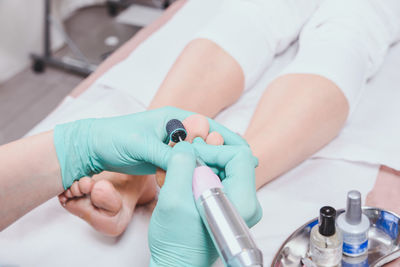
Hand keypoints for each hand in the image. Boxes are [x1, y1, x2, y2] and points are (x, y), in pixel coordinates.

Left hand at [53, 106, 246, 188]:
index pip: (209, 128)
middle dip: (225, 154)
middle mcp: (177, 130)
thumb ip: (168, 154)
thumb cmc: (115, 138)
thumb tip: (192, 165)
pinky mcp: (166, 158)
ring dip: (212, 165)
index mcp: (175, 119)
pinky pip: (187, 165)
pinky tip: (205, 181)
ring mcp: (172, 145)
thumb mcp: (143, 145)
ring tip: (229, 178)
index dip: (229, 141)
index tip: (245, 154)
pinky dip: (196, 172)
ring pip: (199, 155)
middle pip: (209, 142)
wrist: (95, 147)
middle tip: (244, 168)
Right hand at [148, 142, 260, 266]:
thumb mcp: (174, 200)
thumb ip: (181, 165)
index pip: (239, 155)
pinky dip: (198, 170)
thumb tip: (187, 145)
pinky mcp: (226, 202)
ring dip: (199, 159)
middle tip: (183, 151)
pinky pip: (216, 175)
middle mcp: (245, 201)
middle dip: (205, 150)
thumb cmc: (176, 243)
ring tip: (177, 164)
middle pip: (232, 157)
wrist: (176, 263)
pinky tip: (180, 174)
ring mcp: (237, 202)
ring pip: (223, 164)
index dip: (213, 148)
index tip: (191, 152)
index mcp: (242, 201)